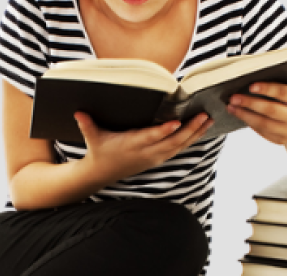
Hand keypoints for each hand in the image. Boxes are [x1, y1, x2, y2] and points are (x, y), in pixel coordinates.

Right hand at [74, 111, 212, 183]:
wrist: (102, 173)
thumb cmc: (99, 150)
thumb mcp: (92, 138)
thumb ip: (87, 125)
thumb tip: (78, 112)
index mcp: (131, 145)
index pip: (149, 137)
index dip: (163, 131)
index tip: (175, 123)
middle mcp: (145, 152)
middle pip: (171, 142)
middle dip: (189, 130)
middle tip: (203, 116)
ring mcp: (154, 157)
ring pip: (179, 146)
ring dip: (195, 134)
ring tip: (208, 119)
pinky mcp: (158, 158)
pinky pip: (178, 149)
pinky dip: (191, 139)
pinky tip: (202, 129)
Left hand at [226, 72, 286, 144]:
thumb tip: (267, 57)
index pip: (283, 92)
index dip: (267, 89)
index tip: (250, 85)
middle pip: (271, 110)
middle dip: (250, 103)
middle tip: (233, 96)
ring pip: (264, 124)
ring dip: (245, 115)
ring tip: (230, 106)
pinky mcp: (282, 140)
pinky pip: (263, 132)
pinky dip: (249, 122)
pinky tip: (238, 113)